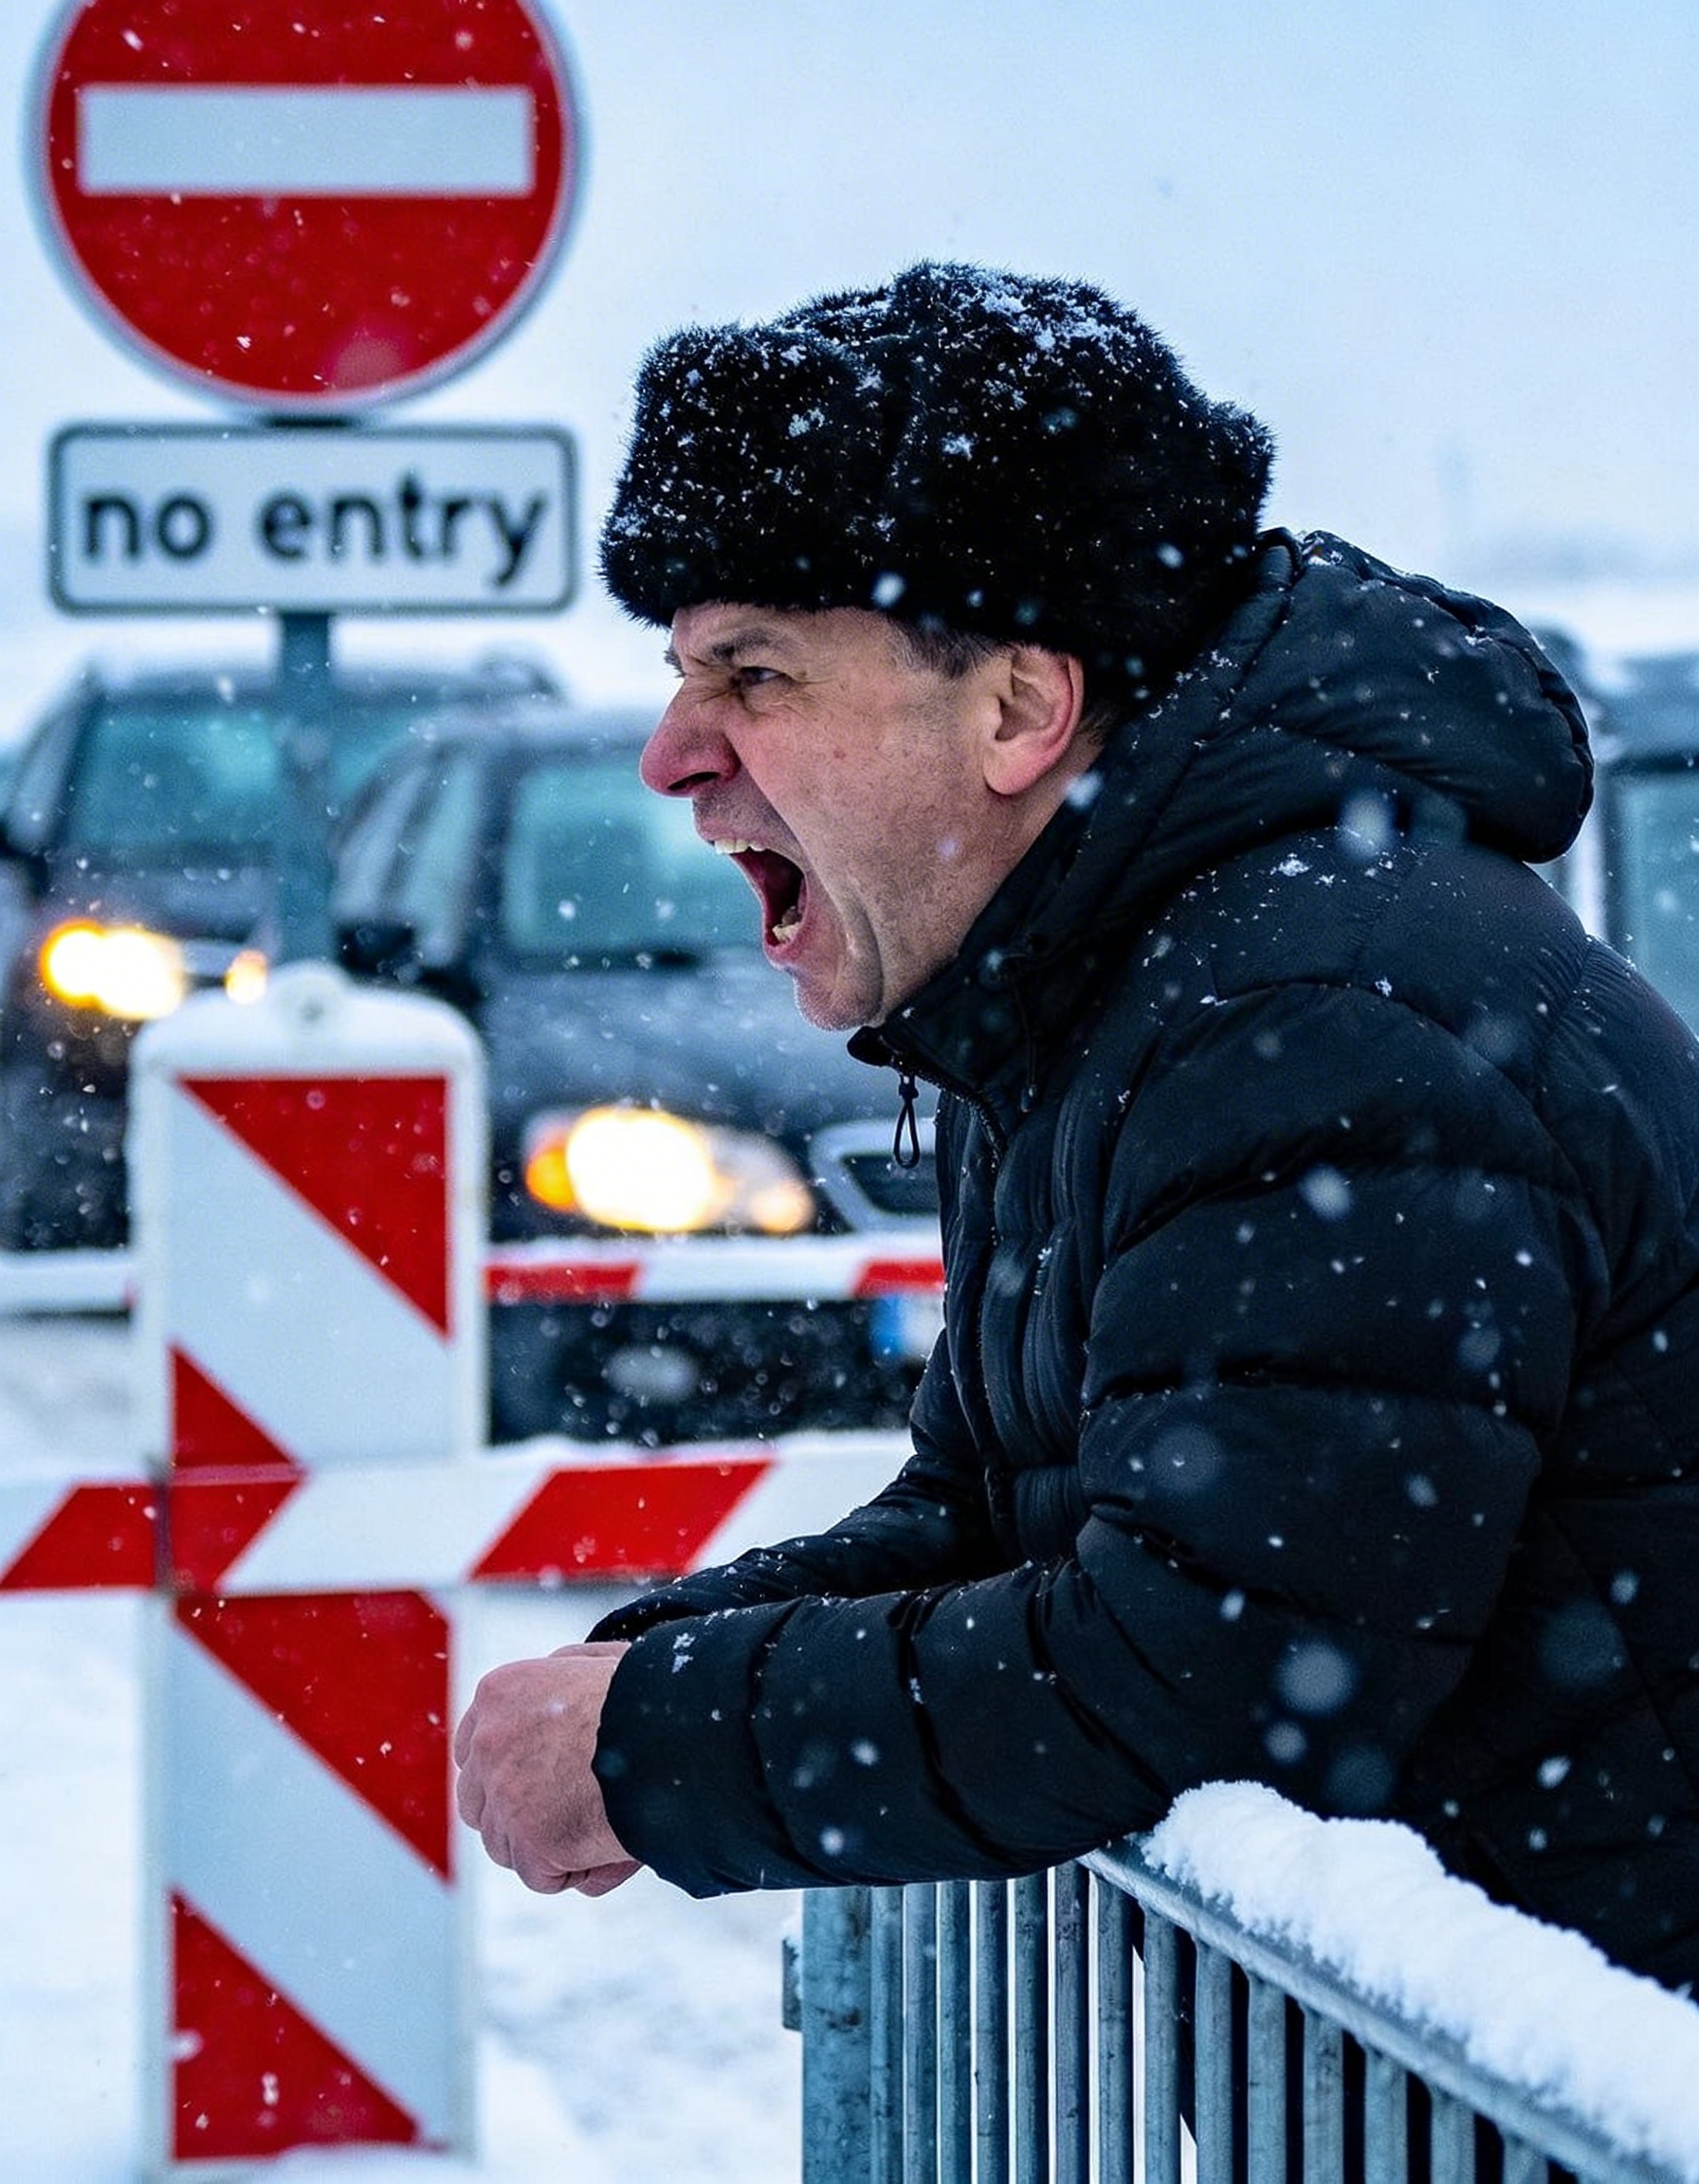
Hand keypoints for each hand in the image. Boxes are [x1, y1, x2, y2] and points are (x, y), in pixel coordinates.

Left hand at [453, 1641, 641, 1895]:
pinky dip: (577, 1872)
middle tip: (567, 1818)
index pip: (472, 1747)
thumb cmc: (649, 1698)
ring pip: (506, 1845)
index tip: (534, 1785)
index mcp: (500, 1694)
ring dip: (547, 1849)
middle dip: (515, 1817)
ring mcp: (505, 1793)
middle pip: (480, 1802)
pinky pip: (541, 1875)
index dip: (504, 1772)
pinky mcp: (529, 1839)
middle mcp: (489, 1741)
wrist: (673, 1734)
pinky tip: (612, 1848)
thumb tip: (550, 1698)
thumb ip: (559, 1677)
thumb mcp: (595, 1663)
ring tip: (603, 1829)